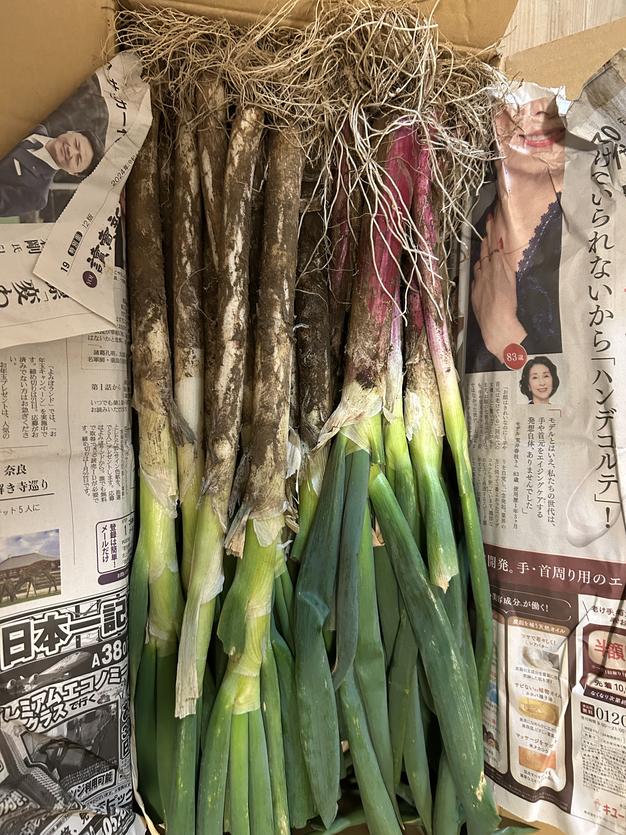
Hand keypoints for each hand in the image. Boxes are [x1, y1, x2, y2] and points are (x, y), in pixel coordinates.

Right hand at [471, 216, 526, 362]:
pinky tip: (500, 234)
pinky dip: (498, 245)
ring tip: (491, 222)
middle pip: (482, 255)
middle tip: (486, 224)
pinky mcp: (500, 273)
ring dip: (489, 237)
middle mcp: (482, 277)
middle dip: (484, 240)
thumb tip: (479, 290)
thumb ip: (481, 296)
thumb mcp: (481, 308)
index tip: (482, 246)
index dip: (481, 255)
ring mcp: (491, 274)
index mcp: (477, 287)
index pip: (478, 266)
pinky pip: (498, 255)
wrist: (495, 324)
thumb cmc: (490, 322)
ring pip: (488, 252)